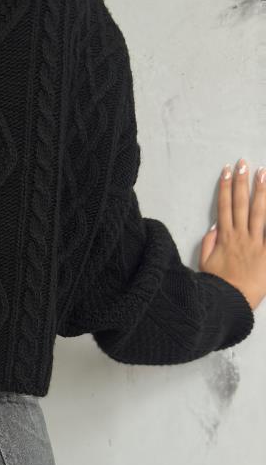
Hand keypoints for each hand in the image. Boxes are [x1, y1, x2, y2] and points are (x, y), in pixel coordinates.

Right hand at [199, 158, 265, 311]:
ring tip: (263, 173)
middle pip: (240, 204)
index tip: (226, 171)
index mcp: (224, 237)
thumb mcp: (205, 264)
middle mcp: (240, 236)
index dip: (224, 187)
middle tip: (244, 163)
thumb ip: (209, 243)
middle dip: (242, 182)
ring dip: (260, 191)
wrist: (231, 301)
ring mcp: (255, 243)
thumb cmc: (218, 284)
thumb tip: (214, 227)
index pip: (224, 206)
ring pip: (258, 212)